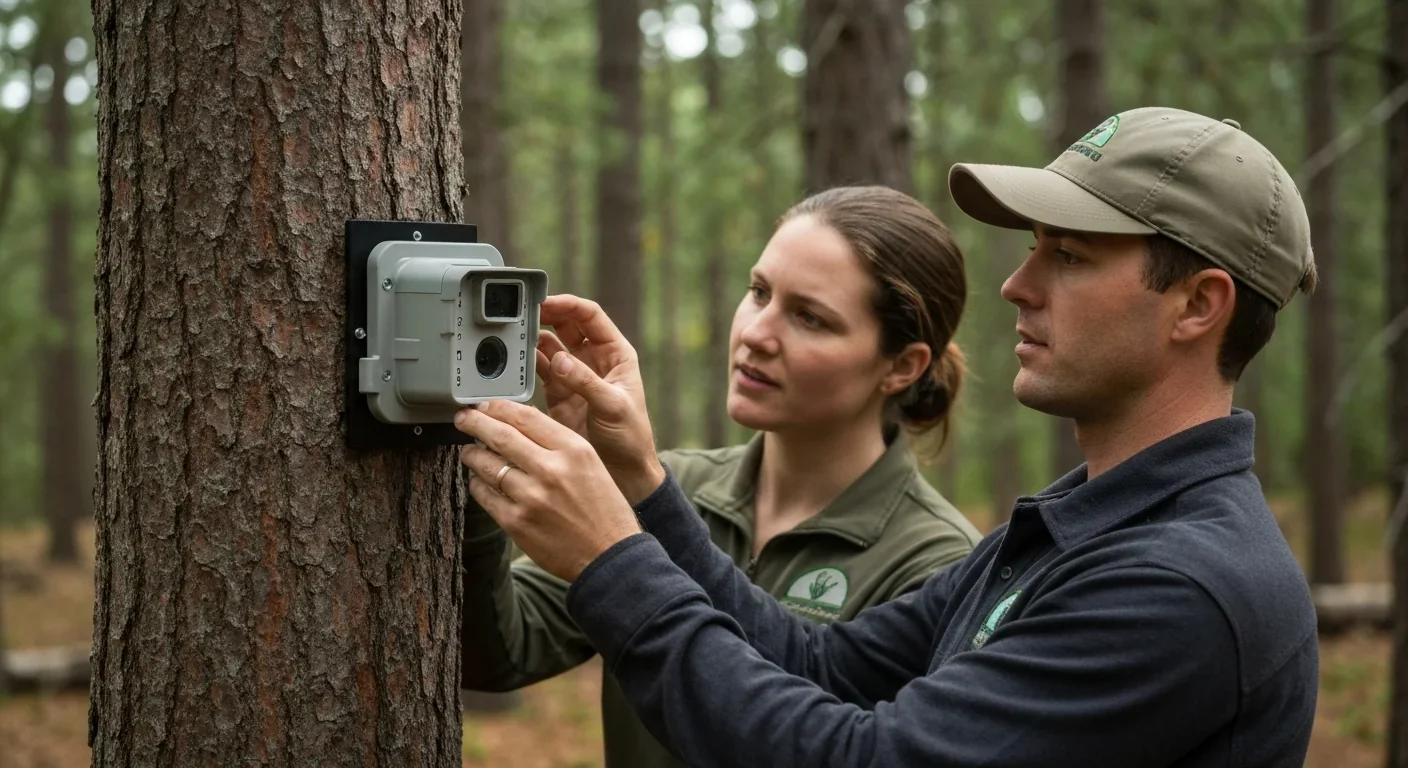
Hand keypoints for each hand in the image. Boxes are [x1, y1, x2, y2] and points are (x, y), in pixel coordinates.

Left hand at [455, 400, 643, 581]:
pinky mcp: (516, 522)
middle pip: (500, 435)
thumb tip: (518, 426)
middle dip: (475, 423)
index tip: (486, 405)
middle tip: (463, 419)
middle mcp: (551, 470)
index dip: (499, 407)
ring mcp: (531, 497)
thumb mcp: (590, 464)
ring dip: (472, 454)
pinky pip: (485, 495)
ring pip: (486, 465)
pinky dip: (478, 484)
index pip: (526, 417)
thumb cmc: (603, 510)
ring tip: (469, 451)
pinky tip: (479, 480)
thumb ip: (558, 443)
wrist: (608, 555)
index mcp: (573, 450)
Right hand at [534, 294, 664, 503]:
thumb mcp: (613, 406)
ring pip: (548, 347)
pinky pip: (538, 372)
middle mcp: (593, 361)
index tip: (546, 303)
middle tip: (522, 315)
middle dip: (545, 317)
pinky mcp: (558, 395)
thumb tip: (560, 360)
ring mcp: (574, 377)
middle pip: (565, 326)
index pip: (590, 316)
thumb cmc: (632, 438)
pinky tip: (513, 364)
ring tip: (513, 338)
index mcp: (615, 354)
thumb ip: (586, 382)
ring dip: (532, 341)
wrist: (624, 473)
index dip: (568, 305)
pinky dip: (525, 366)